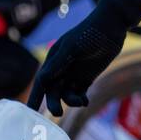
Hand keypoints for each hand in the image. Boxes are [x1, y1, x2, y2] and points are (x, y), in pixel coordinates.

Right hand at [32, 0, 134, 115]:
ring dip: (70, 101)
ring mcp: (74, 73)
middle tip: (58, 113)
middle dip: (53, 102)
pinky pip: (80, 93)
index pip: (41, 82)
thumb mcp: (72, 47)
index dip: (35, 96)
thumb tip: (42, 79)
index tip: (30, 111)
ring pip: (66, 94)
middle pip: (53, 91)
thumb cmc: (89, 33)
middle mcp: (61, 68)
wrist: (111, 26)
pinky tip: (85, 101)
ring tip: (81, 102)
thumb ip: (58, 63)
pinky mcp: (87, 77)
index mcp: (54, 60)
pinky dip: (80, 99)